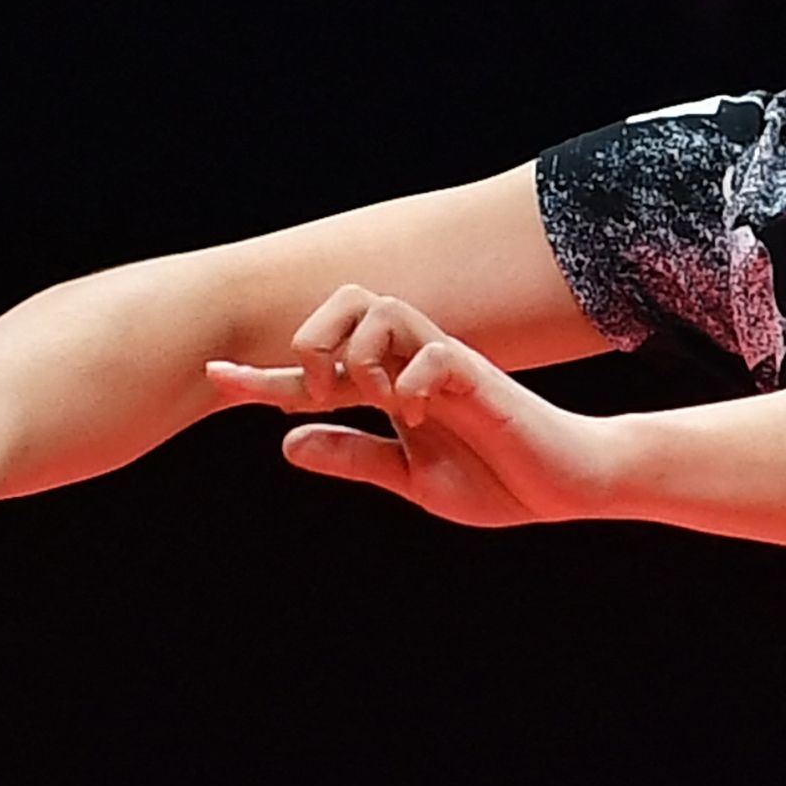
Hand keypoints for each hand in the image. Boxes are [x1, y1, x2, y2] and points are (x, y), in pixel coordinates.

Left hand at [204, 285, 614, 527]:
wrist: (567, 484)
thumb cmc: (497, 477)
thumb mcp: (411, 477)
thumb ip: (356, 456)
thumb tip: (287, 443)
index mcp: (392, 385)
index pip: (320, 365)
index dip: (264, 372)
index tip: (218, 378)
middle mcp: (413, 362)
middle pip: (347, 300)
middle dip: (314, 341)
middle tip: (318, 394)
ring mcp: (447, 364)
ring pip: (384, 311)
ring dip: (360, 356)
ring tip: (372, 402)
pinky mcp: (483, 379)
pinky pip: (435, 354)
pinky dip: (410, 382)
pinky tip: (414, 415)